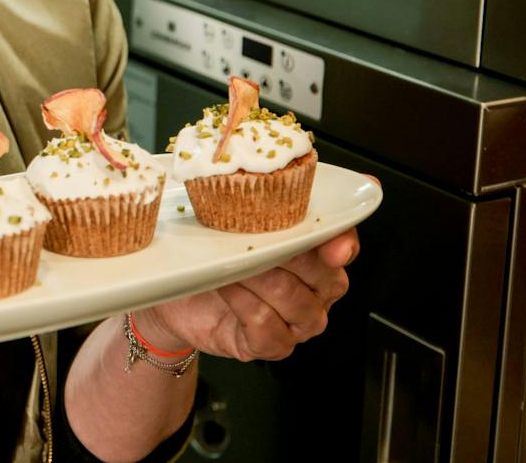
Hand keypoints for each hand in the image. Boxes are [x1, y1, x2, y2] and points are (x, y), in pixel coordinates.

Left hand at [136, 228, 360, 361]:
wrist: (181, 299)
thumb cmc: (216, 259)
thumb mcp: (236, 226)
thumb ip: (260, 207)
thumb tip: (264, 181)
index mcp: (318, 259)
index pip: (344, 246)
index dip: (342, 243)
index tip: (332, 244)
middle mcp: (317, 293)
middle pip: (323, 275)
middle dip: (287, 255)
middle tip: (255, 241)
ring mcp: (299, 324)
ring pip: (292, 298)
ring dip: (257, 276)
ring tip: (230, 263)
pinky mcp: (273, 345)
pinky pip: (266, 322)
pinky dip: (242, 301)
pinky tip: (224, 286)